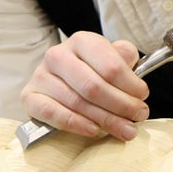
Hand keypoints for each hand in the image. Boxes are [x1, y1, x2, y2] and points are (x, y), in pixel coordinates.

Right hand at [20, 31, 149, 140]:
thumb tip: (130, 62)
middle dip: (121, 106)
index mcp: (81, 41)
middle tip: (139, 117)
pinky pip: (51, 112)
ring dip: (105, 120)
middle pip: (93, 86)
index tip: (143, 97)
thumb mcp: (111, 58)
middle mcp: (57, 55)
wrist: (62, 80)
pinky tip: (93, 130)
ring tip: (125, 130)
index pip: (111, 66)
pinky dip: (74, 124)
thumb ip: (124, 56)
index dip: (131, 86)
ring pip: (76, 102)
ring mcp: (40, 75)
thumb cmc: (93, 71)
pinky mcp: (29, 96)